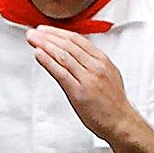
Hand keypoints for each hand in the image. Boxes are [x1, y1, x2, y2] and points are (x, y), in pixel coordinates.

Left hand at [26, 27, 139, 143]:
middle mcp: (95, 66)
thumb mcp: (108, 74)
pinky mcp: (79, 92)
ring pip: (63, 56)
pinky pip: (61, 73)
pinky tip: (38, 55)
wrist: (121, 122)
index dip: (59, 32)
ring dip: (44, 45)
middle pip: (68, 45)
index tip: (46, 30)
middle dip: (48, 36)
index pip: (77, 40)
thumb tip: (76, 54)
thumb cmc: (113, 102)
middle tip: (34, 33)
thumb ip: (92, 63)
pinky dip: (48, 62)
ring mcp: (88, 78)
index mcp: (102, 60)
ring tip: (32, 40)